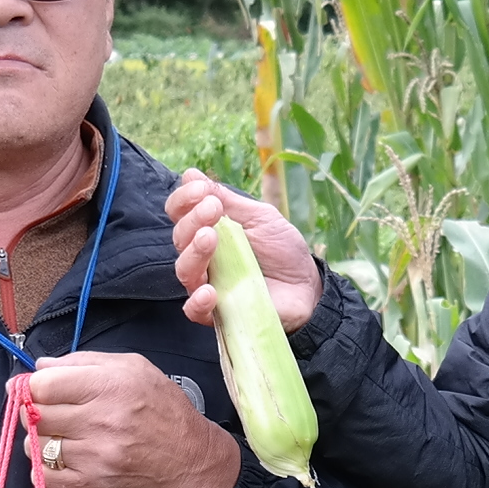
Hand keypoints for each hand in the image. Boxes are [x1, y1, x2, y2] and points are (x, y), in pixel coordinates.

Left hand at [25, 350, 241, 487]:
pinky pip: (45, 478)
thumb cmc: (163, 410)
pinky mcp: (93, 486)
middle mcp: (101, 421)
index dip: (33, 386)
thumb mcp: (135, 368)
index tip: (39, 389)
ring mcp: (95, 457)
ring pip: (36, 446)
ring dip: (40, 440)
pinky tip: (58, 460)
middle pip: (36, 415)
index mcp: (110, 386)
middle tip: (47, 412)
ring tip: (58, 436)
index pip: (43, 385)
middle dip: (34, 411)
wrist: (191, 462)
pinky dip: (43, 470)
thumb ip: (85, 361)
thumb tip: (40, 366)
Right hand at [166, 171, 322, 334]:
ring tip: (210, 238)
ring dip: (193, 251)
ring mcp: (208, 285)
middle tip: (214, 210)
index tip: (199, 189)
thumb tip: (190, 174)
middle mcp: (202, 257)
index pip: (180, 213)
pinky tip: (209, 291)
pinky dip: (197, 301)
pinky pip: (195, 310)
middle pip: (180, 238)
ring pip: (184, 270)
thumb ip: (228, 200)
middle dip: (192, 219)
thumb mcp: (260, 217)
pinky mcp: (217, 313)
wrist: (308, 287)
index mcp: (209, 230)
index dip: (183, 199)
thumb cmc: (283, 250)